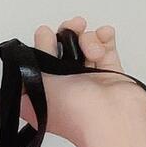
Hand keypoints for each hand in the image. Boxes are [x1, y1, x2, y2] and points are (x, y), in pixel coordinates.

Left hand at [19, 15, 145, 146]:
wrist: (112, 121)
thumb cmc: (74, 112)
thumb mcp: (42, 81)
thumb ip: (39, 54)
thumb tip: (43, 34)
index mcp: (40, 99)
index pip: (33, 67)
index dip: (38, 49)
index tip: (45, 36)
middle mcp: (62, 91)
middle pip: (60, 52)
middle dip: (67, 33)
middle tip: (73, 25)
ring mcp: (86, 82)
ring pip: (83, 47)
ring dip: (88, 40)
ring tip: (93, 51)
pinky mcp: (109, 75)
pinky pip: (105, 49)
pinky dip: (105, 39)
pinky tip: (105, 35)